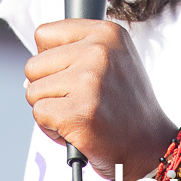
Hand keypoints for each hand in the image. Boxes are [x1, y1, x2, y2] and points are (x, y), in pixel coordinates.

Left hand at [25, 19, 178, 180]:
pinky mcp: (78, 112)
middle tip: (78, 101)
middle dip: (48, 88)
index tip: (72, 76)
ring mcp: (89, 81)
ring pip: (32, 91)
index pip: (44, 35)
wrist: (149, 147)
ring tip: (80, 115)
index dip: (51, 60)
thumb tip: (31, 73)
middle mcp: (99, 51)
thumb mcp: (112, 60)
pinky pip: (38, 113)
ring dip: (50, 109)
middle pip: (34, 65)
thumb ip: (74, 52)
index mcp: (107, 32)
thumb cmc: (124, 106)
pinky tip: (77, 130)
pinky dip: (51, 128)